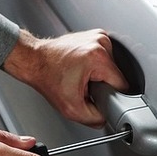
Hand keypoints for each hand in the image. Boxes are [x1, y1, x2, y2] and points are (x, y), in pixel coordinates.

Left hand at [3, 29, 128, 127]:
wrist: (34, 60)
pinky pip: (105, 58)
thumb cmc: (47, 78)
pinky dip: (96, 65)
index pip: (122, 85)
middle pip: (116, 75)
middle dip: (103, 85)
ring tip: (82, 76)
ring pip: (112, 67)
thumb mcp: (71, 109)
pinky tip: (82, 68)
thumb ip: (95, 119)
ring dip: (99, 75)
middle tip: (84, 86)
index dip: (111, 96)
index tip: (97, 96)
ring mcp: (98, 36)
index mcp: (98, 58)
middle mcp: (101, 42)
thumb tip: (107, 118)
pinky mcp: (95, 35)